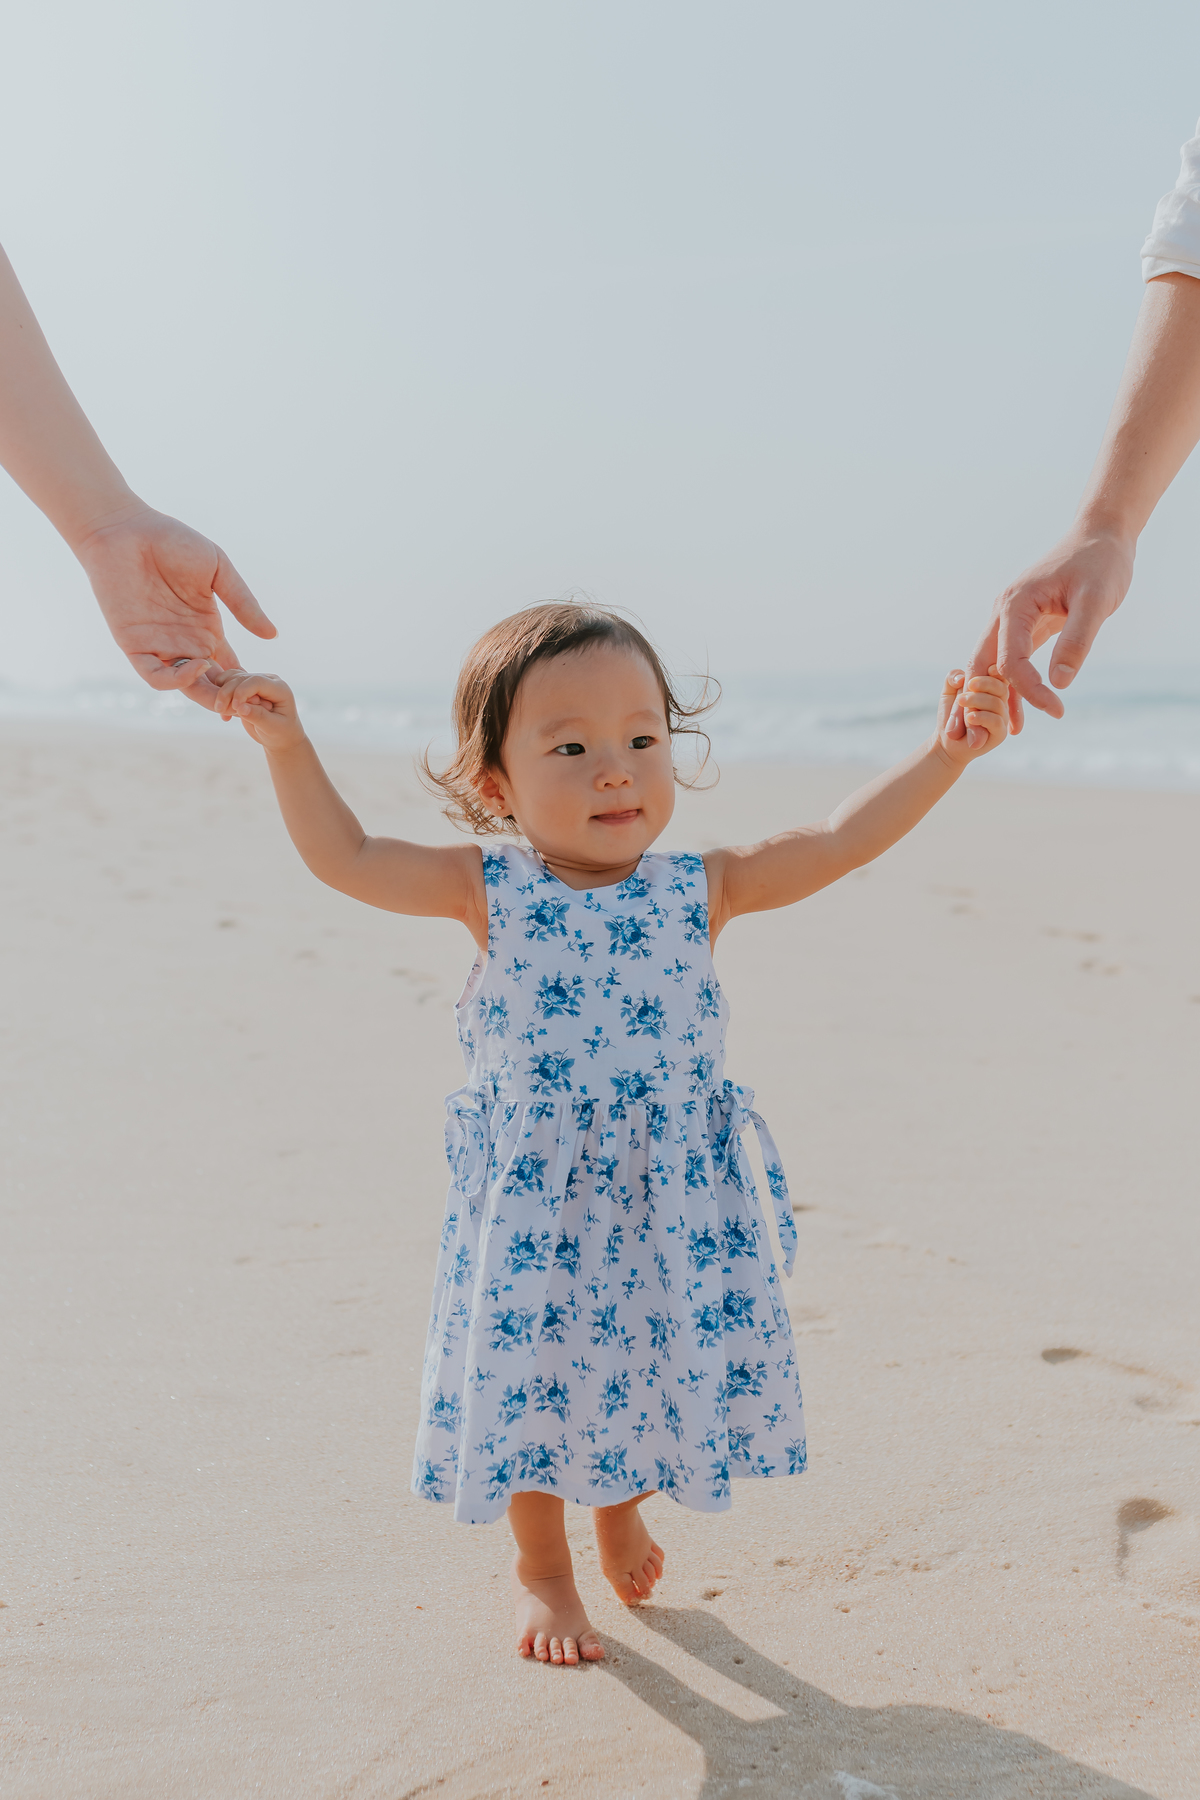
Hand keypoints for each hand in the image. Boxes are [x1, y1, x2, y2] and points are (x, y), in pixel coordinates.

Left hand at [72, 502, 275, 707]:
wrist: (125, 529)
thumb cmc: (172, 541)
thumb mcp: (218, 569)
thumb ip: (244, 603)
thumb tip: (272, 635)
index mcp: (207, 629)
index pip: (229, 668)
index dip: (245, 683)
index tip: (264, 691)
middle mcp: (185, 643)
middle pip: (210, 685)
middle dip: (228, 698)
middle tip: (246, 702)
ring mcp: (160, 646)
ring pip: (186, 688)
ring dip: (206, 696)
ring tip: (225, 690)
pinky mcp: (135, 645)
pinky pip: (156, 676)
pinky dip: (177, 681)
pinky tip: (198, 665)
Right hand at [211, 668, 304, 750]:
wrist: (280, 735)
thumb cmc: (281, 733)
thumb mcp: (273, 728)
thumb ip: (258, 716)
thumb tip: (240, 707)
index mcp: (279, 688)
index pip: (257, 681)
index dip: (242, 691)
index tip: (235, 708)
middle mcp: (266, 680)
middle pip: (241, 678)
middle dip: (227, 693)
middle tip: (221, 711)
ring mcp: (254, 682)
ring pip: (231, 678)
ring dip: (221, 694)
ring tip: (223, 713)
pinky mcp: (243, 686)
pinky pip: (226, 683)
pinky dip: (220, 696)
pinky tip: (224, 713)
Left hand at [935, 668, 1008, 764]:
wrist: (946, 740)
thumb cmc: (951, 715)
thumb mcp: (948, 691)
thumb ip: (953, 677)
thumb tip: (963, 677)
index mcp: (993, 690)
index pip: (1000, 676)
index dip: (997, 671)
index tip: (988, 668)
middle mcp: (1001, 702)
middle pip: (1000, 688)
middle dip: (984, 684)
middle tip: (967, 686)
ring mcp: (1002, 718)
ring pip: (996, 704)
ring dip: (977, 701)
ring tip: (961, 702)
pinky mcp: (1000, 733)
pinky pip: (996, 721)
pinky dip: (982, 717)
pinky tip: (970, 717)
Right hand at [947, 526, 1133, 743]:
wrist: (1101, 535)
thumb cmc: (1101, 563)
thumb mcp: (1097, 601)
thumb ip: (1077, 641)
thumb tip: (1059, 684)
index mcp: (1015, 605)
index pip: (1009, 660)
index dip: (1029, 690)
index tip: (1056, 710)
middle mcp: (1003, 612)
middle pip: (980, 666)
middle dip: (976, 704)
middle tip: (976, 741)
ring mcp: (1008, 619)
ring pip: (988, 666)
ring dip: (988, 700)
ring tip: (991, 737)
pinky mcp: (1021, 625)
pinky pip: (1006, 661)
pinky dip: (1008, 688)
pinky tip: (1016, 716)